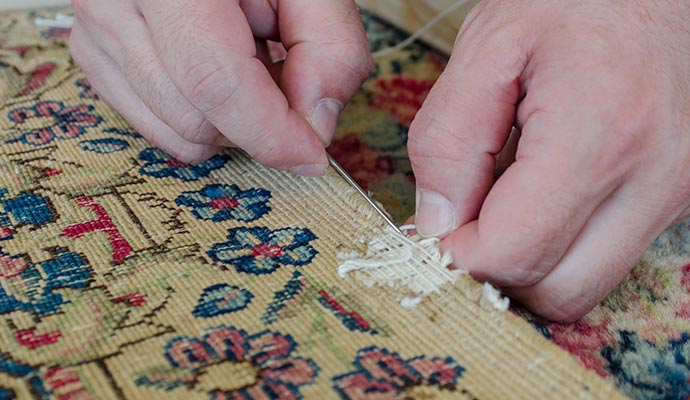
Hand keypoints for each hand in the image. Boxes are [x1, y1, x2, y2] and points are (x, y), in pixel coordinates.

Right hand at [69, 0, 370, 173]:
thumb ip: (329, 47)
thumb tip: (315, 126)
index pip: (214, 81)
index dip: (269, 131)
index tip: (311, 154)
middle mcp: (113, 3)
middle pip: (196, 119)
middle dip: (256, 120)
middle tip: (283, 72)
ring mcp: (96, 32)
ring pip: (176, 132)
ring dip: (229, 117)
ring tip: (246, 57)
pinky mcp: (94, 55)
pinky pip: (157, 126)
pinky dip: (201, 115)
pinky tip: (214, 67)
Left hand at [408, 1, 689, 320]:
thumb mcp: (488, 48)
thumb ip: (448, 140)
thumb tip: (435, 224)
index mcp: (598, 137)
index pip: (514, 254)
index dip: (457, 256)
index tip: (434, 230)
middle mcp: (653, 180)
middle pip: (556, 292)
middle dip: (494, 273)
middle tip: (463, 225)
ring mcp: (674, 194)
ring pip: (585, 286)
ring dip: (529, 264)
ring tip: (502, 205)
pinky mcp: (676, 195)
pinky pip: (605, 257)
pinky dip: (560, 247)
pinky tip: (539, 199)